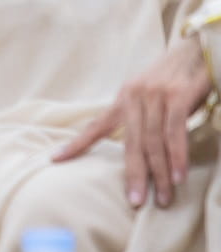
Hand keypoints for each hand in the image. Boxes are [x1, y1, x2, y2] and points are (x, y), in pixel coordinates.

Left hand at [55, 38, 212, 207]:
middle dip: (133, 175)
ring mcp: (156, 96)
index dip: (76, 144)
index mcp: (123, 98)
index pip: (96, 126)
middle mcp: (134, 97)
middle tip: (134, 202)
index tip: (55, 160)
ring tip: (161, 198)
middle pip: (130, 143)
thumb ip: (139, 117)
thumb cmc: (173, 78)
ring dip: (159, 173)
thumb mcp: (148, 94)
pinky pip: (174, 132)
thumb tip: (135, 148)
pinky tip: (177, 175)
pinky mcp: (178, 97)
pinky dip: (176, 155)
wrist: (196, 50)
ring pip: (153, 141)